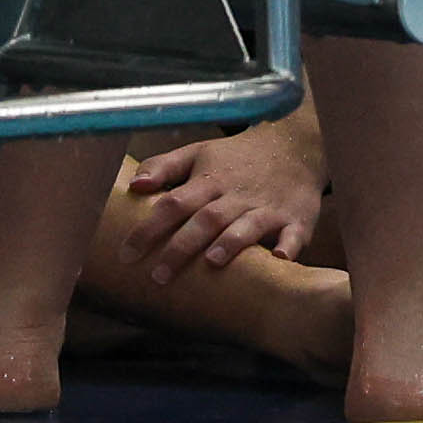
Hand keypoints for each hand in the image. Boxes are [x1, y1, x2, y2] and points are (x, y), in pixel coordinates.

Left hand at [116, 116, 325, 274]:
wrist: (294, 146)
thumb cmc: (236, 158)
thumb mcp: (198, 153)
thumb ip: (163, 167)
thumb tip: (133, 186)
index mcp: (209, 180)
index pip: (173, 204)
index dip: (149, 228)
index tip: (126, 255)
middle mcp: (236, 195)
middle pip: (207, 219)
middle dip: (182, 247)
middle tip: (158, 276)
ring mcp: (268, 208)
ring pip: (247, 226)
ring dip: (231, 243)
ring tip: (212, 263)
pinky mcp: (297, 220)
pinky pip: (294, 234)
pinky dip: (288, 246)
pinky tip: (279, 259)